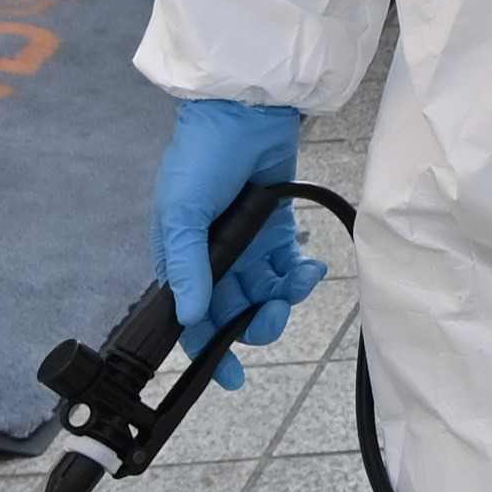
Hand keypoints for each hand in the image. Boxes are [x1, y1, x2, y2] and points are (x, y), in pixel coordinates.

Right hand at [149, 98, 321, 390]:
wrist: (245, 114)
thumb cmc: (201, 160)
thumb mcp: (182, 213)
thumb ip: (187, 265)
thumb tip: (191, 315)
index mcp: (181, 260)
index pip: (193, 320)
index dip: (209, 351)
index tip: (231, 378)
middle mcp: (213, 259)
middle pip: (235, 313)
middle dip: (259, 321)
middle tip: (277, 310)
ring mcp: (246, 246)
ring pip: (267, 294)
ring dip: (285, 296)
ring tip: (299, 278)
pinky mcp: (276, 230)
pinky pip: (289, 267)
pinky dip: (300, 274)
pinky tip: (311, 266)